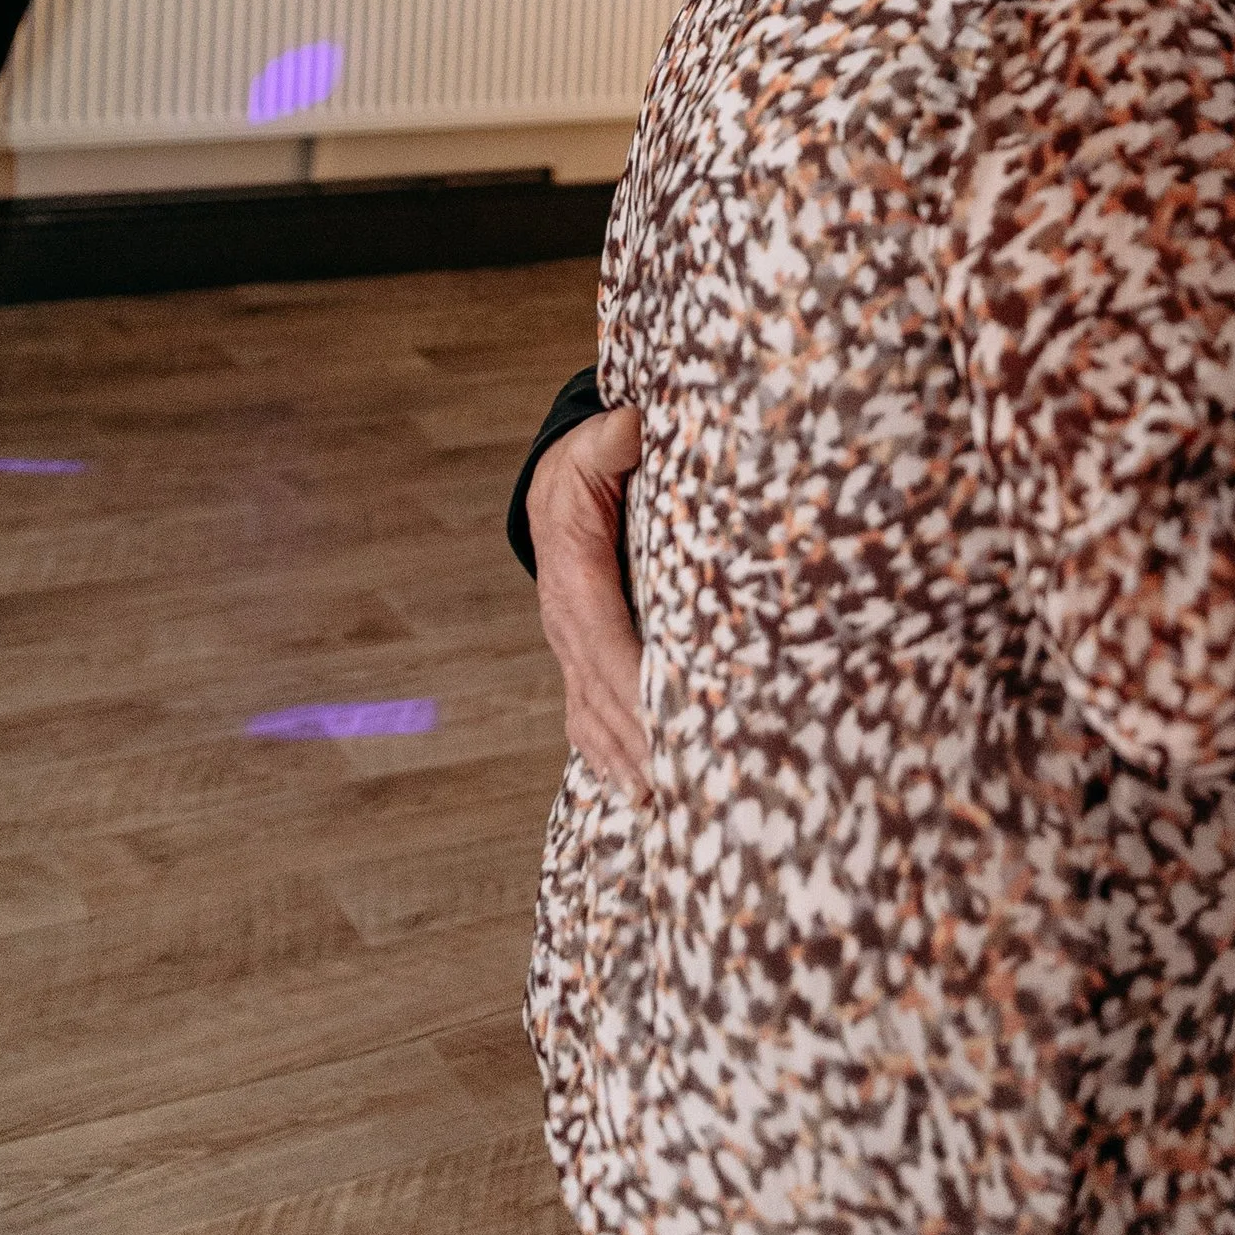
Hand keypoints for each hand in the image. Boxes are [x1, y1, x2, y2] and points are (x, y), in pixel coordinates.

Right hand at [528, 405, 649, 794]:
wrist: (554, 489)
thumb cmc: (585, 467)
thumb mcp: (594, 444)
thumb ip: (611, 440)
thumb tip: (634, 427)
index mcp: (572, 576)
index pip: (603, 637)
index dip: (632, 681)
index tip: (665, 718)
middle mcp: (565, 625)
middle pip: (601, 694)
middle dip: (638, 740)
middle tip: (681, 782)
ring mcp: (569, 651)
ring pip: (592, 717)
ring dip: (624, 762)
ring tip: (661, 807)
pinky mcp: (580, 664)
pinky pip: (588, 720)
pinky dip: (610, 760)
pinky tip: (638, 796)